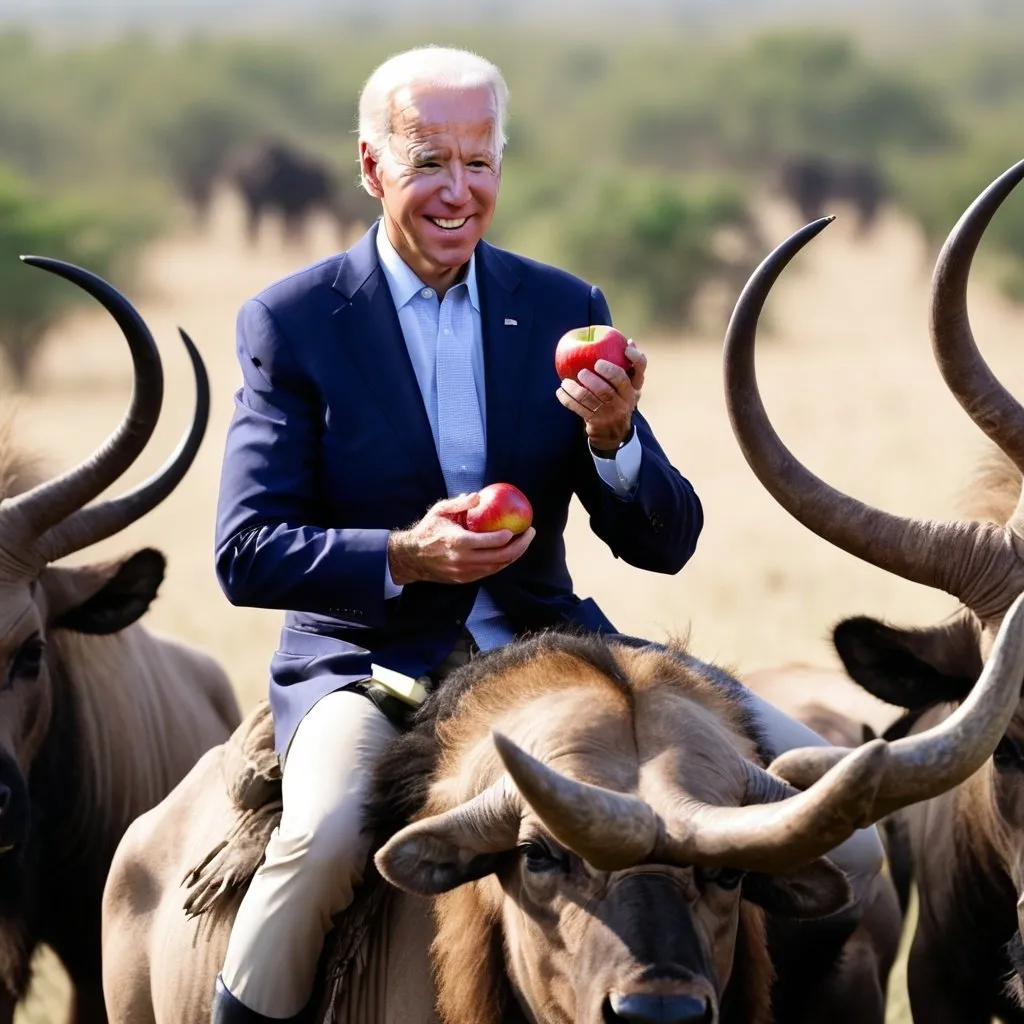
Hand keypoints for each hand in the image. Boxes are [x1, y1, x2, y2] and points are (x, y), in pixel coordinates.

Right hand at [387, 493, 535, 585]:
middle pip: (501, 557)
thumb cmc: (428, 530)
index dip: (511, 535)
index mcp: (459, 542)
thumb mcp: (440, 511)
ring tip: (524, 542)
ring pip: (498, 567)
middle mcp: (463, 560)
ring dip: (514, 555)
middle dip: (521, 546)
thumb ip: (460, 503)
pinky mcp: (465, 579)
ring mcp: (465, 572)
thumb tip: (480, 496)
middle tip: (530, 533)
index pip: (492, 542)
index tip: (521, 525)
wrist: (412, 557)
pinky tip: (509, 552)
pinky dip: (502, 562)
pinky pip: (489, 572)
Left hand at [556, 341, 646, 451]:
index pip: (639, 370)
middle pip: (609, 388)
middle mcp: (625, 401)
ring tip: (565, 382)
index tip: (625, 349)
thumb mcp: (628, 385)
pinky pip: (578, 409)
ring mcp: (610, 413)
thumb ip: (627, 365)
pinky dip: (567, 399)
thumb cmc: (619, 398)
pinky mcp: (596, 421)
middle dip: (595, 379)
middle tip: (583, 371)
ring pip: (590, 399)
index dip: (635, 358)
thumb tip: (628, 341)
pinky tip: (560, 391)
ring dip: (575, 389)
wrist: (613, 431)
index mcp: (634, 388)